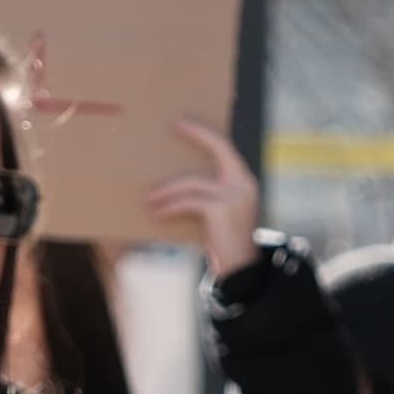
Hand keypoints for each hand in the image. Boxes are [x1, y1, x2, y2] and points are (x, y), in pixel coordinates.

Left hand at [142, 122, 264, 279]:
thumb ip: (212, 193)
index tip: (183, 124)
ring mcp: (233, 196)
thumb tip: (179, 181)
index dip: (205, 134)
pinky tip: (156, 214)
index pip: (226, 148)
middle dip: (197, 135)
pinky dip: (169, 208)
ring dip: (167, 191)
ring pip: (192, 183)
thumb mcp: (224, 211)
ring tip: (149, 199)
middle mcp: (243, 184)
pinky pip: (187, 202)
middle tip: (173, 128)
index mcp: (244, 181)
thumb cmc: (225, 240)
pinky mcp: (219, 210)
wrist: (240, 269)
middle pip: (218, 149)